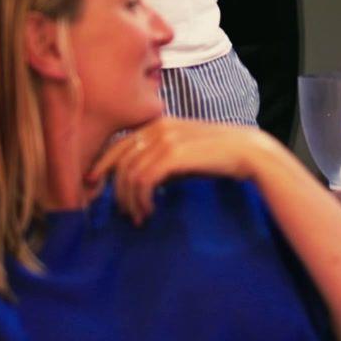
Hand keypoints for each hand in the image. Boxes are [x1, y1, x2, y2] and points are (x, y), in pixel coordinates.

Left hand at [88, 118, 280, 223]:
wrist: (246, 152)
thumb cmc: (214, 156)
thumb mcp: (180, 154)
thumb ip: (157, 160)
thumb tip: (134, 183)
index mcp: (155, 124)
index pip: (118, 145)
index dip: (102, 167)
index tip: (94, 187)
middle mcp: (156, 128)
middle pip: (120, 161)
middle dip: (115, 190)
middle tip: (123, 212)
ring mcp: (165, 139)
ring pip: (130, 173)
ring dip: (130, 200)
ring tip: (139, 217)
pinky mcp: (174, 154)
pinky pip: (144, 180)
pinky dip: (142, 199)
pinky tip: (150, 210)